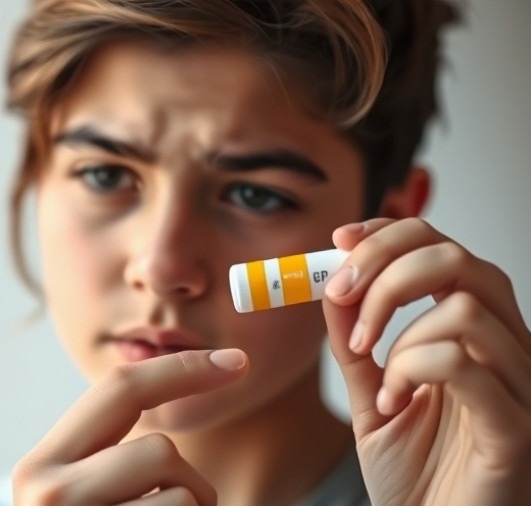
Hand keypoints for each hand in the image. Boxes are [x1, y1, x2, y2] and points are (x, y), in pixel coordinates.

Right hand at [12, 349, 248, 504]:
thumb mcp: (80, 495)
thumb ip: (111, 455)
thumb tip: (194, 384)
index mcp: (42, 464)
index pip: (118, 390)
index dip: (182, 369)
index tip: (236, 362)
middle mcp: (48, 492)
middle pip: (160, 450)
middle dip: (189, 481)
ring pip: (185, 497)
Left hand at [323, 218, 530, 504]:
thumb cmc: (416, 472)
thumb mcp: (370, 397)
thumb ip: (354, 344)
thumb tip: (330, 286)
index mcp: (473, 332)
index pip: (442, 247)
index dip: (390, 233)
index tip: (339, 241)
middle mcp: (505, 348)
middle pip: (457, 259)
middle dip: (383, 268)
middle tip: (342, 301)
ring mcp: (518, 385)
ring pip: (462, 308)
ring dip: (396, 336)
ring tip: (378, 382)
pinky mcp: (515, 427)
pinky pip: (465, 363)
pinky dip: (410, 371)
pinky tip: (392, 404)